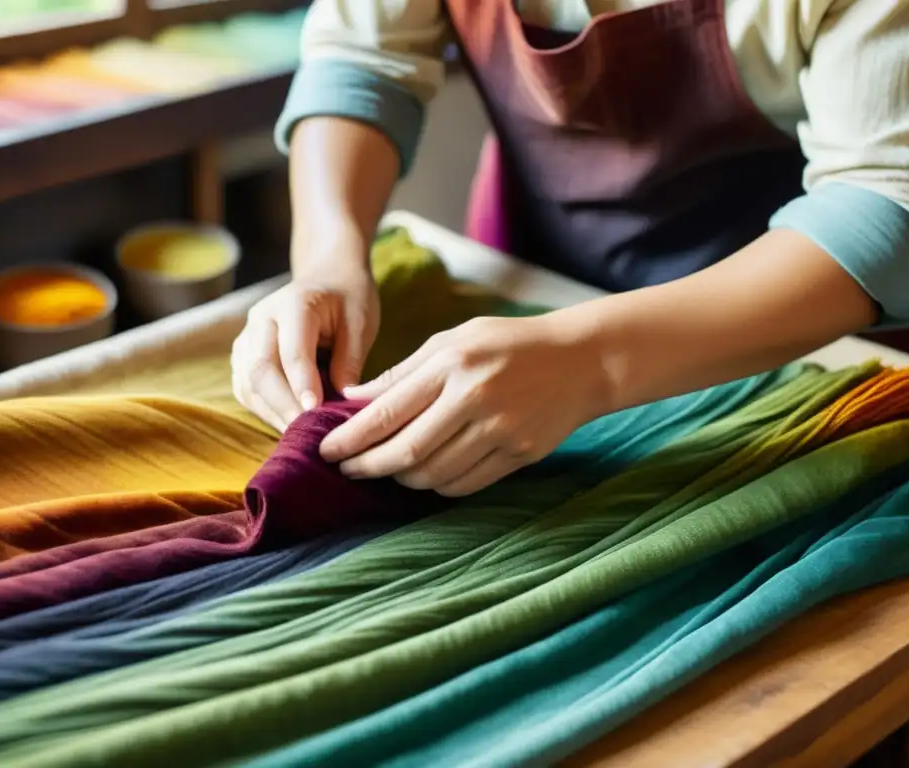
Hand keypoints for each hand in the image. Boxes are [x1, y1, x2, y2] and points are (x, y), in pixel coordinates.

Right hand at [232, 261, 379, 431]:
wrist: (327, 279)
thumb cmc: (348, 301)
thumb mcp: (361, 323)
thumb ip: (349, 359)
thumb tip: (342, 400)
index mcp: (294, 304)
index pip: (292, 351)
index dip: (302, 384)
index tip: (315, 413)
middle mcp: (262, 319)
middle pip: (260, 370)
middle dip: (284, 406)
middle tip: (308, 434)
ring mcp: (247, 338)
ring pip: (248, 384)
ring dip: (273, 413)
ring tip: (302, 435)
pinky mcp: (243, 357)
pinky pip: (247, 390)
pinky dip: (266, 411)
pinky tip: (289, 424)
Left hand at [318, 314, 606, 495]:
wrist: (581, 360)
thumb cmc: (509, 344)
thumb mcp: (456, 339)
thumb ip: (404, 371)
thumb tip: (353, 400)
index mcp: (453, 363)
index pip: (388, 411)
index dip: (352, 438)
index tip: (326, 451)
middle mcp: (475, 398)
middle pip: (407, 451)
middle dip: (368, 466)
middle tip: (347, 470)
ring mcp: (501, 431)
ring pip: (434, 474)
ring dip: (402, 478)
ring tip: (387, 470)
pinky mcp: (520, 454)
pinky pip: (465, 484)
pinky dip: (437, 486)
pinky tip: (426, 475)